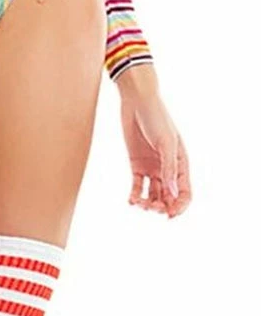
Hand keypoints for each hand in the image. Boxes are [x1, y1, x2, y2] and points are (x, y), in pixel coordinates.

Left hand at [119, 79, 190, 218]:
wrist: (137, 101)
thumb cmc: (157, 118)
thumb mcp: (166, 143)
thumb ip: (168, 168)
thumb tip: (172, 194)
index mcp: (181, 164)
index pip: (185, 193)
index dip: (180, 206)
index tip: (170, 215)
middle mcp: (167, 169)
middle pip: (168, 197)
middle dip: (162, 207)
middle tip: (152, 209)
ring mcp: (152, 167)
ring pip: (152, 194)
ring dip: (148, 203)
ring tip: (139, 205)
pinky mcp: (136, 164)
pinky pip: (137, 185)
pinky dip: (135, 195)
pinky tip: (131, 201)